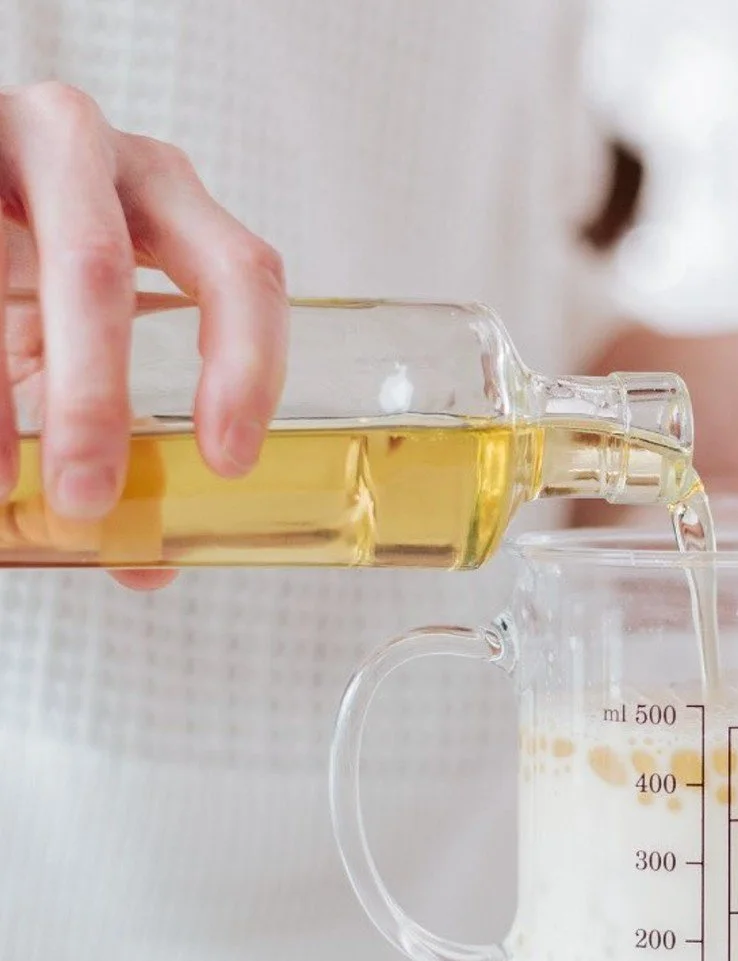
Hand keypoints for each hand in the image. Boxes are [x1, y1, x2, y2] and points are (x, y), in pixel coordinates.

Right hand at [0, 82, 288, 588]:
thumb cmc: (22, 268)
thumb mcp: (75, 345)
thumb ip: (117, 436)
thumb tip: (146, 564)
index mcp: (165, 199)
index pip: (243, 272)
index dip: (244, 367)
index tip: (227, 463)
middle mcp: (88, 151)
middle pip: (97, 268)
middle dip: (91, 395)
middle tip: (87, 500)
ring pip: (11, 273)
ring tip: (0, 487)